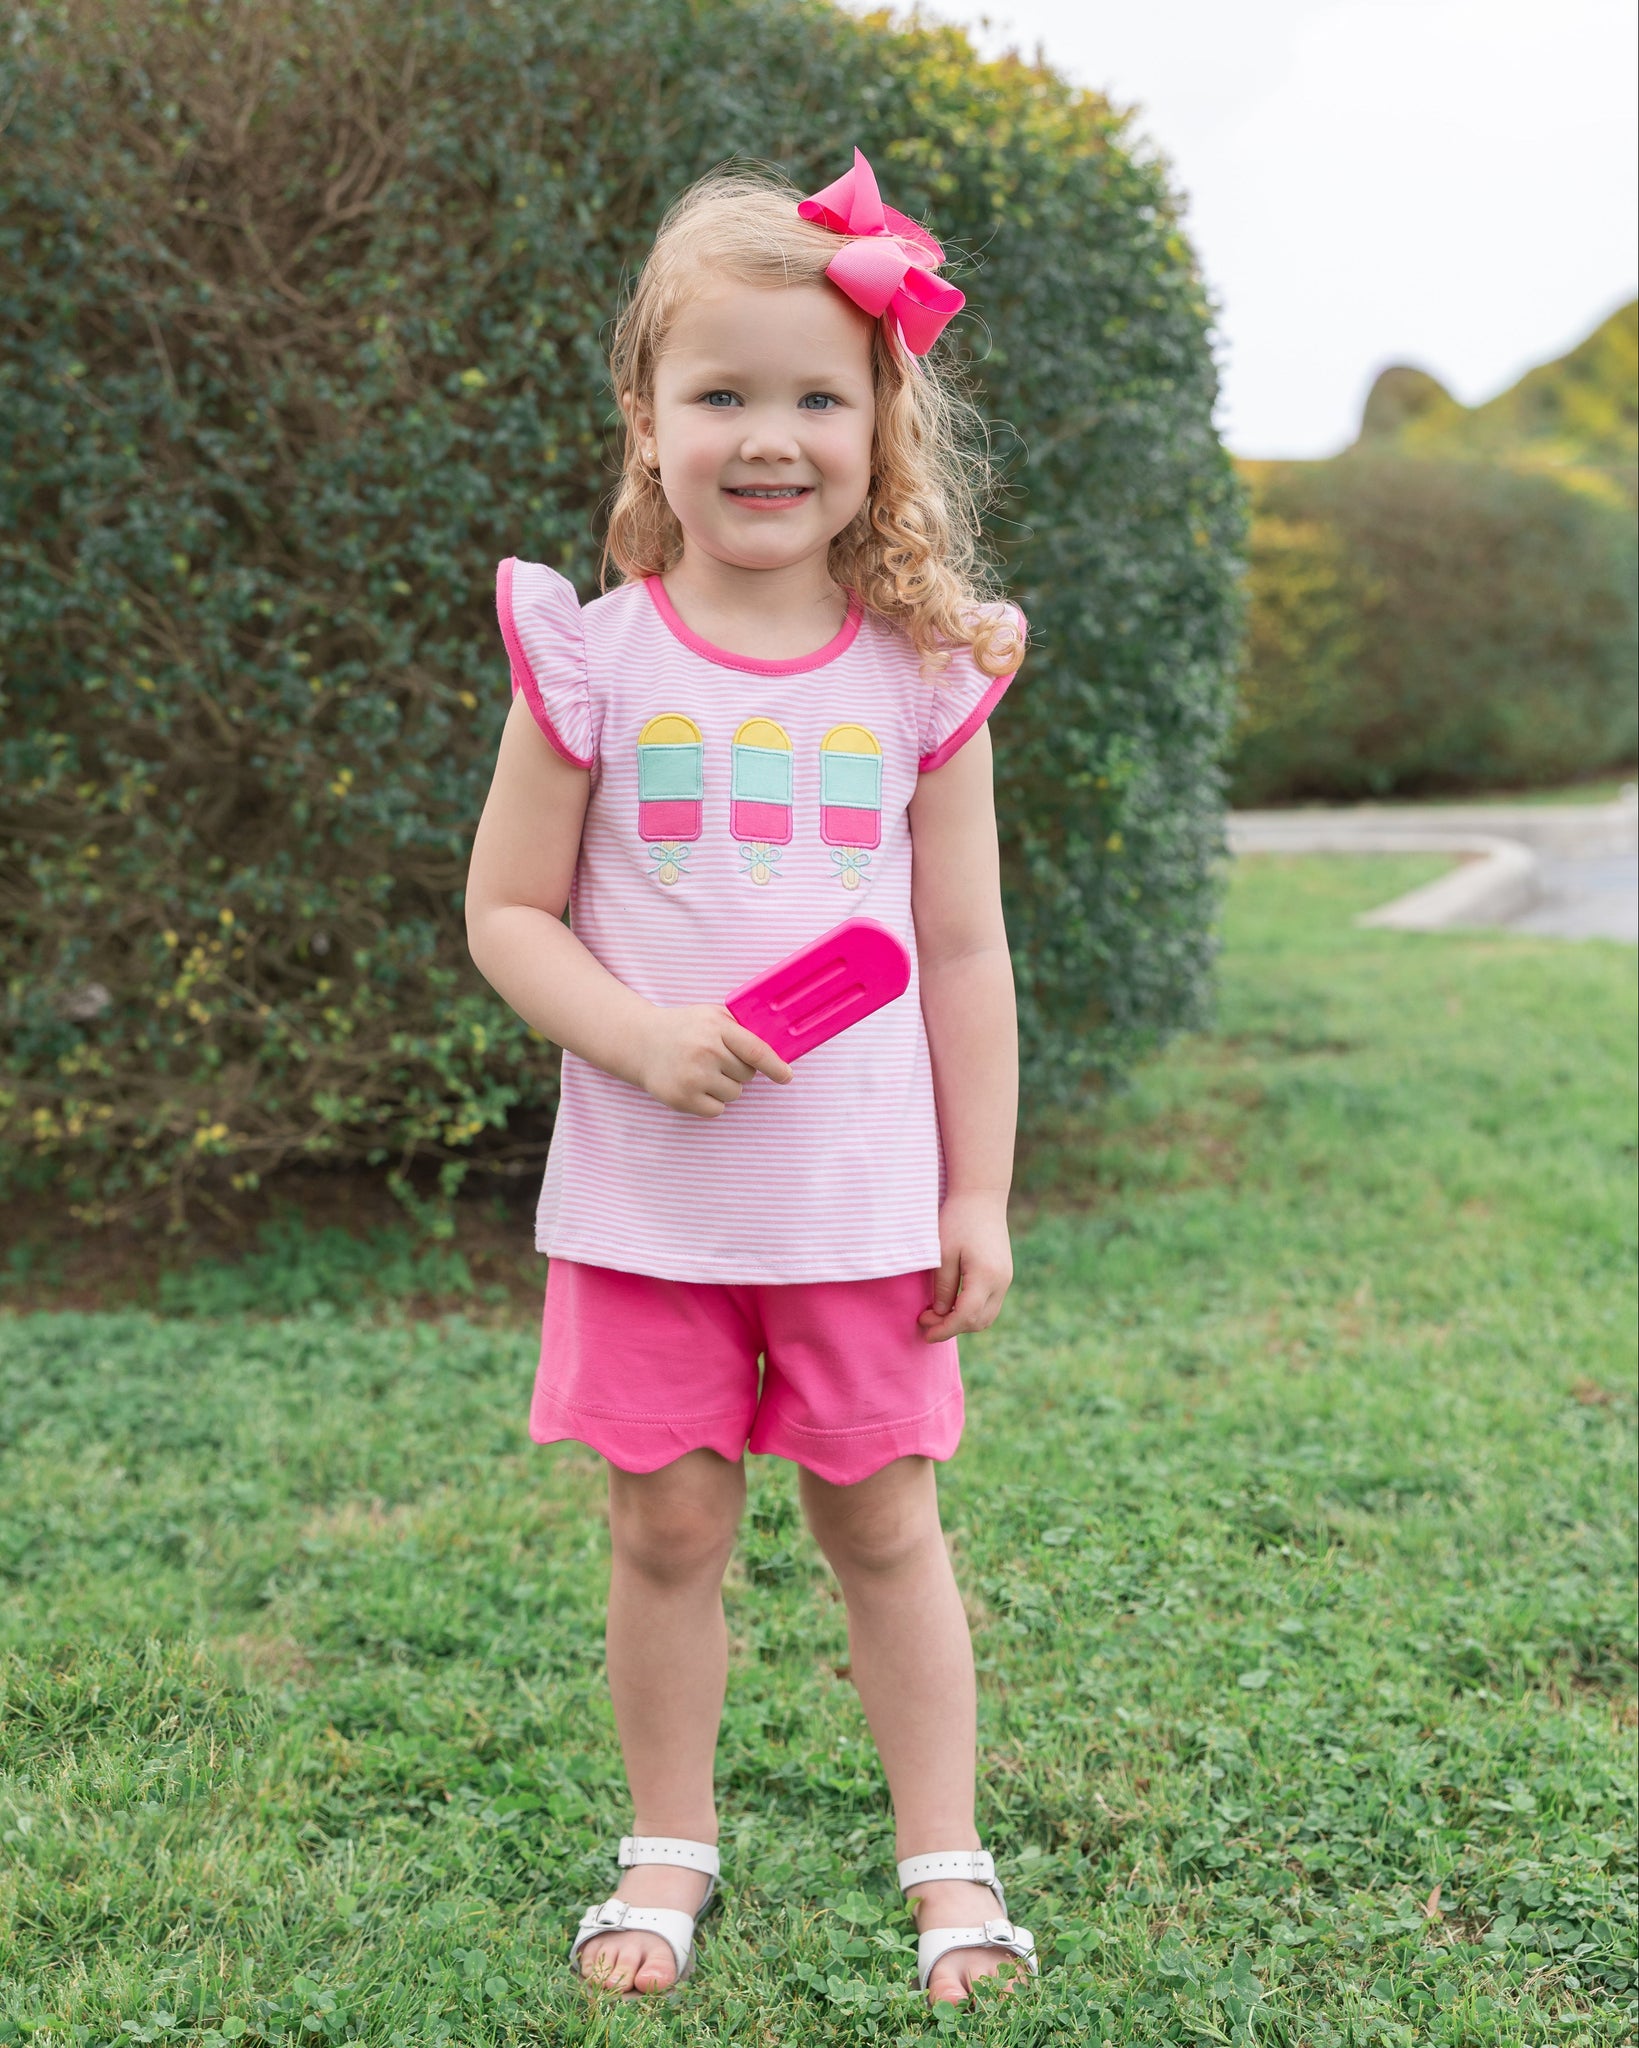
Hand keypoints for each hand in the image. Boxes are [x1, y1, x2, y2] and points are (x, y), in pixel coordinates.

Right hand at [635, 1003, 792, 1117]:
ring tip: (701, 1071)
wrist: (640, 1042)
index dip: (775, 1066)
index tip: (787, 1077)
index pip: (755, 1051)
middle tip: (713, 1059)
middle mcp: (705, 1052)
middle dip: (737, 1070)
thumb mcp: (710, 1016)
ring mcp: (693, 1077)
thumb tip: (776, 1051)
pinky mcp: (683, 1099)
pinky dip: (710, 1102)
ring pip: (735, 1094)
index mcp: (715, 1028)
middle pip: (747, 1075)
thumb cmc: (684, 1029)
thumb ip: (740, 1028)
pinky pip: (718, 1109)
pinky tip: (694, 1086)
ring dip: (724, 1087)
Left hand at [917, 1190, 1012, 1340]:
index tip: (924, 1331)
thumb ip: (943, 1287)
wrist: (982, 1197)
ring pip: (987, 1316)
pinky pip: (990, 1304)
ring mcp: (1006, 1279)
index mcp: (986, 1276)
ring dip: (963, 1322)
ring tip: (937, 1314)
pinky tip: (952, 1304)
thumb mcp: (942, 1253)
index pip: (966, 1317)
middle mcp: (1001, 1282)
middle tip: (925, 1320)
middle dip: (952, 1328)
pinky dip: (971, 1311)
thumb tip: (941, 1314)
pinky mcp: (1004, 1275)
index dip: (944, 1329)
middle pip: (979, 1322)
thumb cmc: (958, 1220)